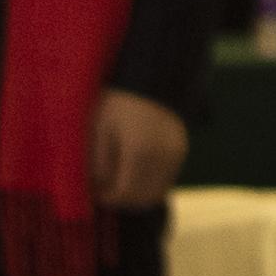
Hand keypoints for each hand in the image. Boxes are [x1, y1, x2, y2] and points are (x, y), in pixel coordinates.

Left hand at [90, 88, 187, 211]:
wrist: (149, 76)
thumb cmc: (116, 101)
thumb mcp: (98, 128)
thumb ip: (97, 163)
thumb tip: (97, 189)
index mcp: (140, 150)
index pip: (124, 193)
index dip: (106, 198)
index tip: (93, 192)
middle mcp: (163, 156)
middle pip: (142, 198)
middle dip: (121, 200)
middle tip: (104, 190)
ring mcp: (176, 154)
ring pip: (156, 193)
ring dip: (137, 194)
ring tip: (118, 181)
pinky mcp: (181, 151)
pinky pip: (165, 180)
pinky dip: (150, 184)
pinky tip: (134, 172)